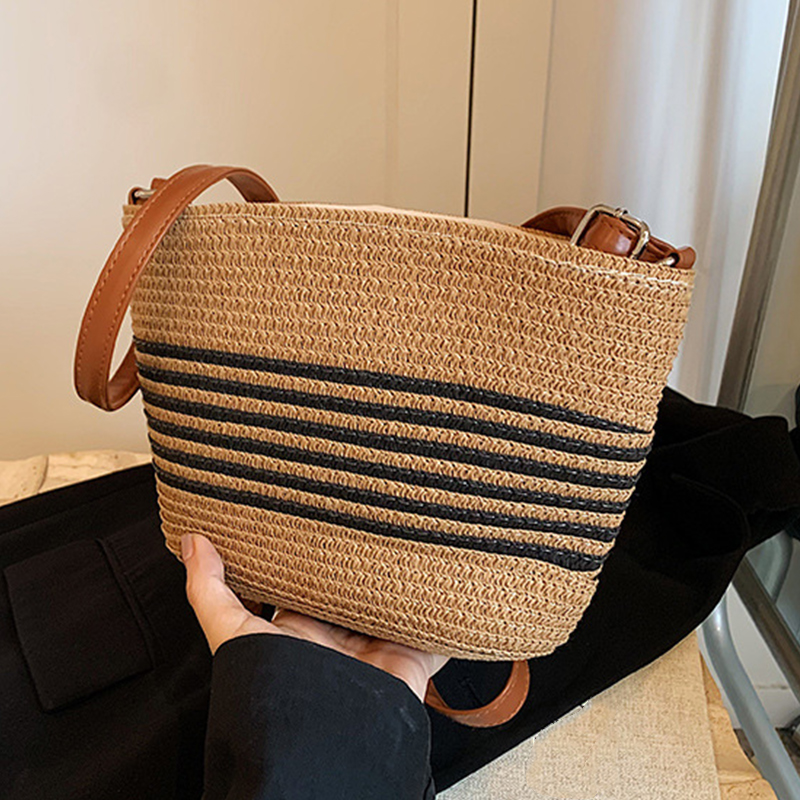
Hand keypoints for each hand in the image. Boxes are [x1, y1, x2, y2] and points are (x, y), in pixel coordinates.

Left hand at [181, 533, 448, 701]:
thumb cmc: (274, 693)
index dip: (315, 550)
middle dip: (366, 559)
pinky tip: (451, 584)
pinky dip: (445, 614)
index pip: (308, 580)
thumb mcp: (232, 634)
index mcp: (300, 627)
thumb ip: (210, 591)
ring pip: (395, 603)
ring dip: (405, 580)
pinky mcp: (411, 658)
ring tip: (415, 536)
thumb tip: (191, 541)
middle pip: (356, 589)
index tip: (322, 514)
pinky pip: (435, 632)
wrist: (324, 739)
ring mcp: (377, 647)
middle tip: (376, 515)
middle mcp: (340, 636)